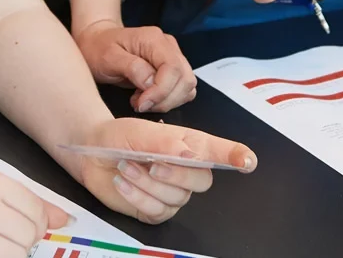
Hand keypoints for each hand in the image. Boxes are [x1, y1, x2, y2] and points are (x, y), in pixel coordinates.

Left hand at [72, 20, 196, 113]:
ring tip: (141, 100)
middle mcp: (168, 46)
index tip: (141, 104)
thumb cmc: (99, 48)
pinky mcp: (171, 69)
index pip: (172, 69)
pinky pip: (182, 89)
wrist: (97, 43)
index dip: (161, 92)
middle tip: (139, 104)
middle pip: (185, 79)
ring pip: (187, 87)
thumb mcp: (108, 57)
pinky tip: (148, 97)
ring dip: (167, 101)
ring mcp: (172, 56)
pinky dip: (168, 100)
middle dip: (164, 99)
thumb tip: (151, 83)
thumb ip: (132, 68)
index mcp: (153, 39)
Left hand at [72, 117, 255, 224]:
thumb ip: (167, 141)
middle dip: (175, 173)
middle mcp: (186, 172)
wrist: (93, 152)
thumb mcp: (142, 132)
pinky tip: (123, 181)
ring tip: (127, 166)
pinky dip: (136, 195)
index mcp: (190, 147)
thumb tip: (189, 155)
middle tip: (151, 161)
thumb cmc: (121, 136)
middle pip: (201, 181)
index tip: (248, 160)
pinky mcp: (155, 210)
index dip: (237, 156)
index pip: (221, 153)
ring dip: (146, 182)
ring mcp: (172, 193)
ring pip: (175, 197)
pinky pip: (156, 211)